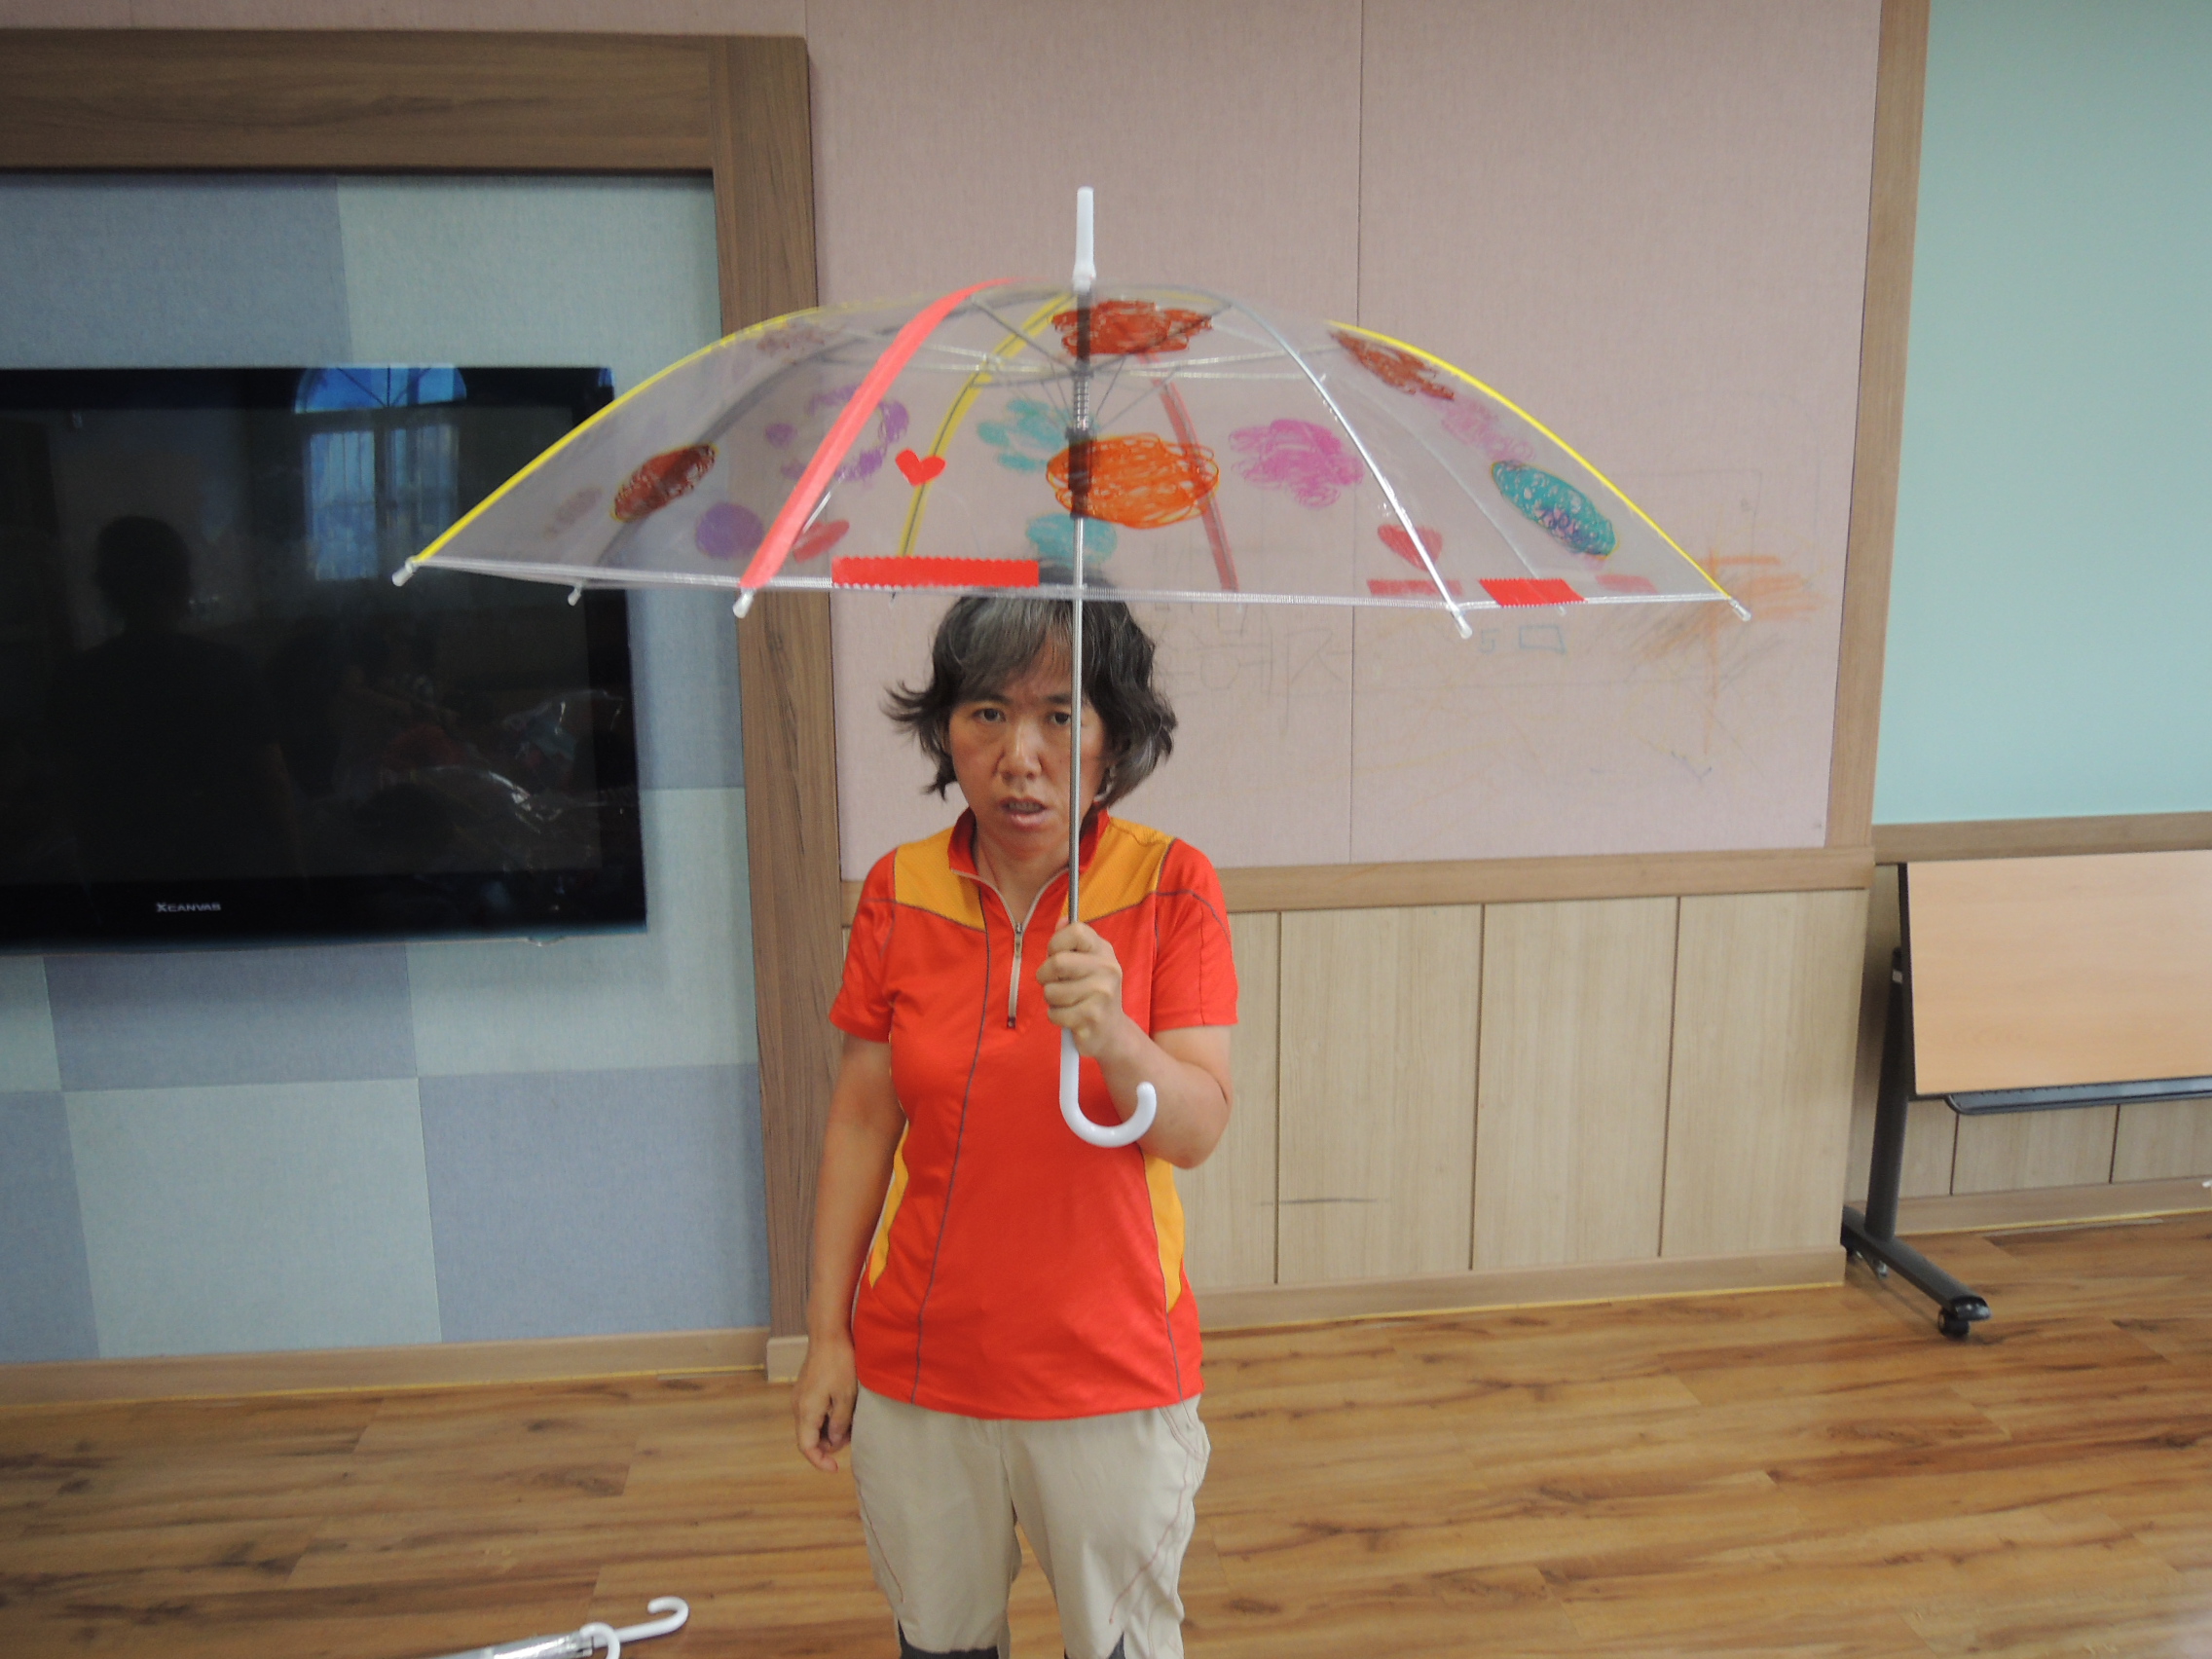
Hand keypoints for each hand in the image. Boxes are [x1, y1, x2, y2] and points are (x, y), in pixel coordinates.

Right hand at [792, 1334, 857, 1471]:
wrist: (828, 1334)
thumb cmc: (839, 1363)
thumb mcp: (846, 1396)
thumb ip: (839, 1423)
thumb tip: (833, 1441)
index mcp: (806, 1411)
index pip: (806, 1447)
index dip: (819, 1461)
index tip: (835, 1468)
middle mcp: (798, 1406)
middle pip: (808, 1438)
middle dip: (828, 1445)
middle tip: (850, 1438)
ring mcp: (800, 1397)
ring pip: (811, 1426)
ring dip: (828, 1431)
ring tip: (850, 1424)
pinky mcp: (805, 1389)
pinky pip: (812, 1413)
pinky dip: (825, 1419)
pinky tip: (842, 1411)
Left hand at [1039, 921, 1135, 1059]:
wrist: (1112, 1031)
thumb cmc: (1093, 993)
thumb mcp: (1089, 963)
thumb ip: (1073, 942)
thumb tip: (1062, 920)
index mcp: (1104, 951)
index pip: (1076, 931)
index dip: (1056, 943)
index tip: (1056, 955)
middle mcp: (1107, 969)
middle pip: (1058, 962)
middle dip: (1045, 976)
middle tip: (1051, 983)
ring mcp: (1102, 994)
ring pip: (1052, 991)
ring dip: (1051, 1000)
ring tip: (1065, 1001)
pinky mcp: (1092, 1017)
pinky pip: (1054, 1014)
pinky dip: (1056, 1017)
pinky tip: (1070, 1017)